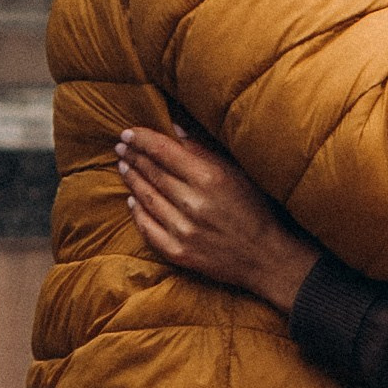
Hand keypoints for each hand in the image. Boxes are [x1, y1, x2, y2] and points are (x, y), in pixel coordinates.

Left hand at [117, 126, 320, 315]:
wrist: (267, 257)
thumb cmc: (257, 209)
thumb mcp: (238, 173)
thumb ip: (204, 152)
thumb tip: (174, 131)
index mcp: (209, 178)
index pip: (165, 152)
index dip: (143, 140)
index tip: (128, 132)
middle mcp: (193, 204)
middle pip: (152, 173)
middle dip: (134, 156)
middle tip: (121, 146)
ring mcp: (183, 230)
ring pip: (146, 198)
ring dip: (132, 179)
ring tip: (124, 165)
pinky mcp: (178, 252)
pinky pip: (147, 228)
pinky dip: (137, 211)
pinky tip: (132, 199)